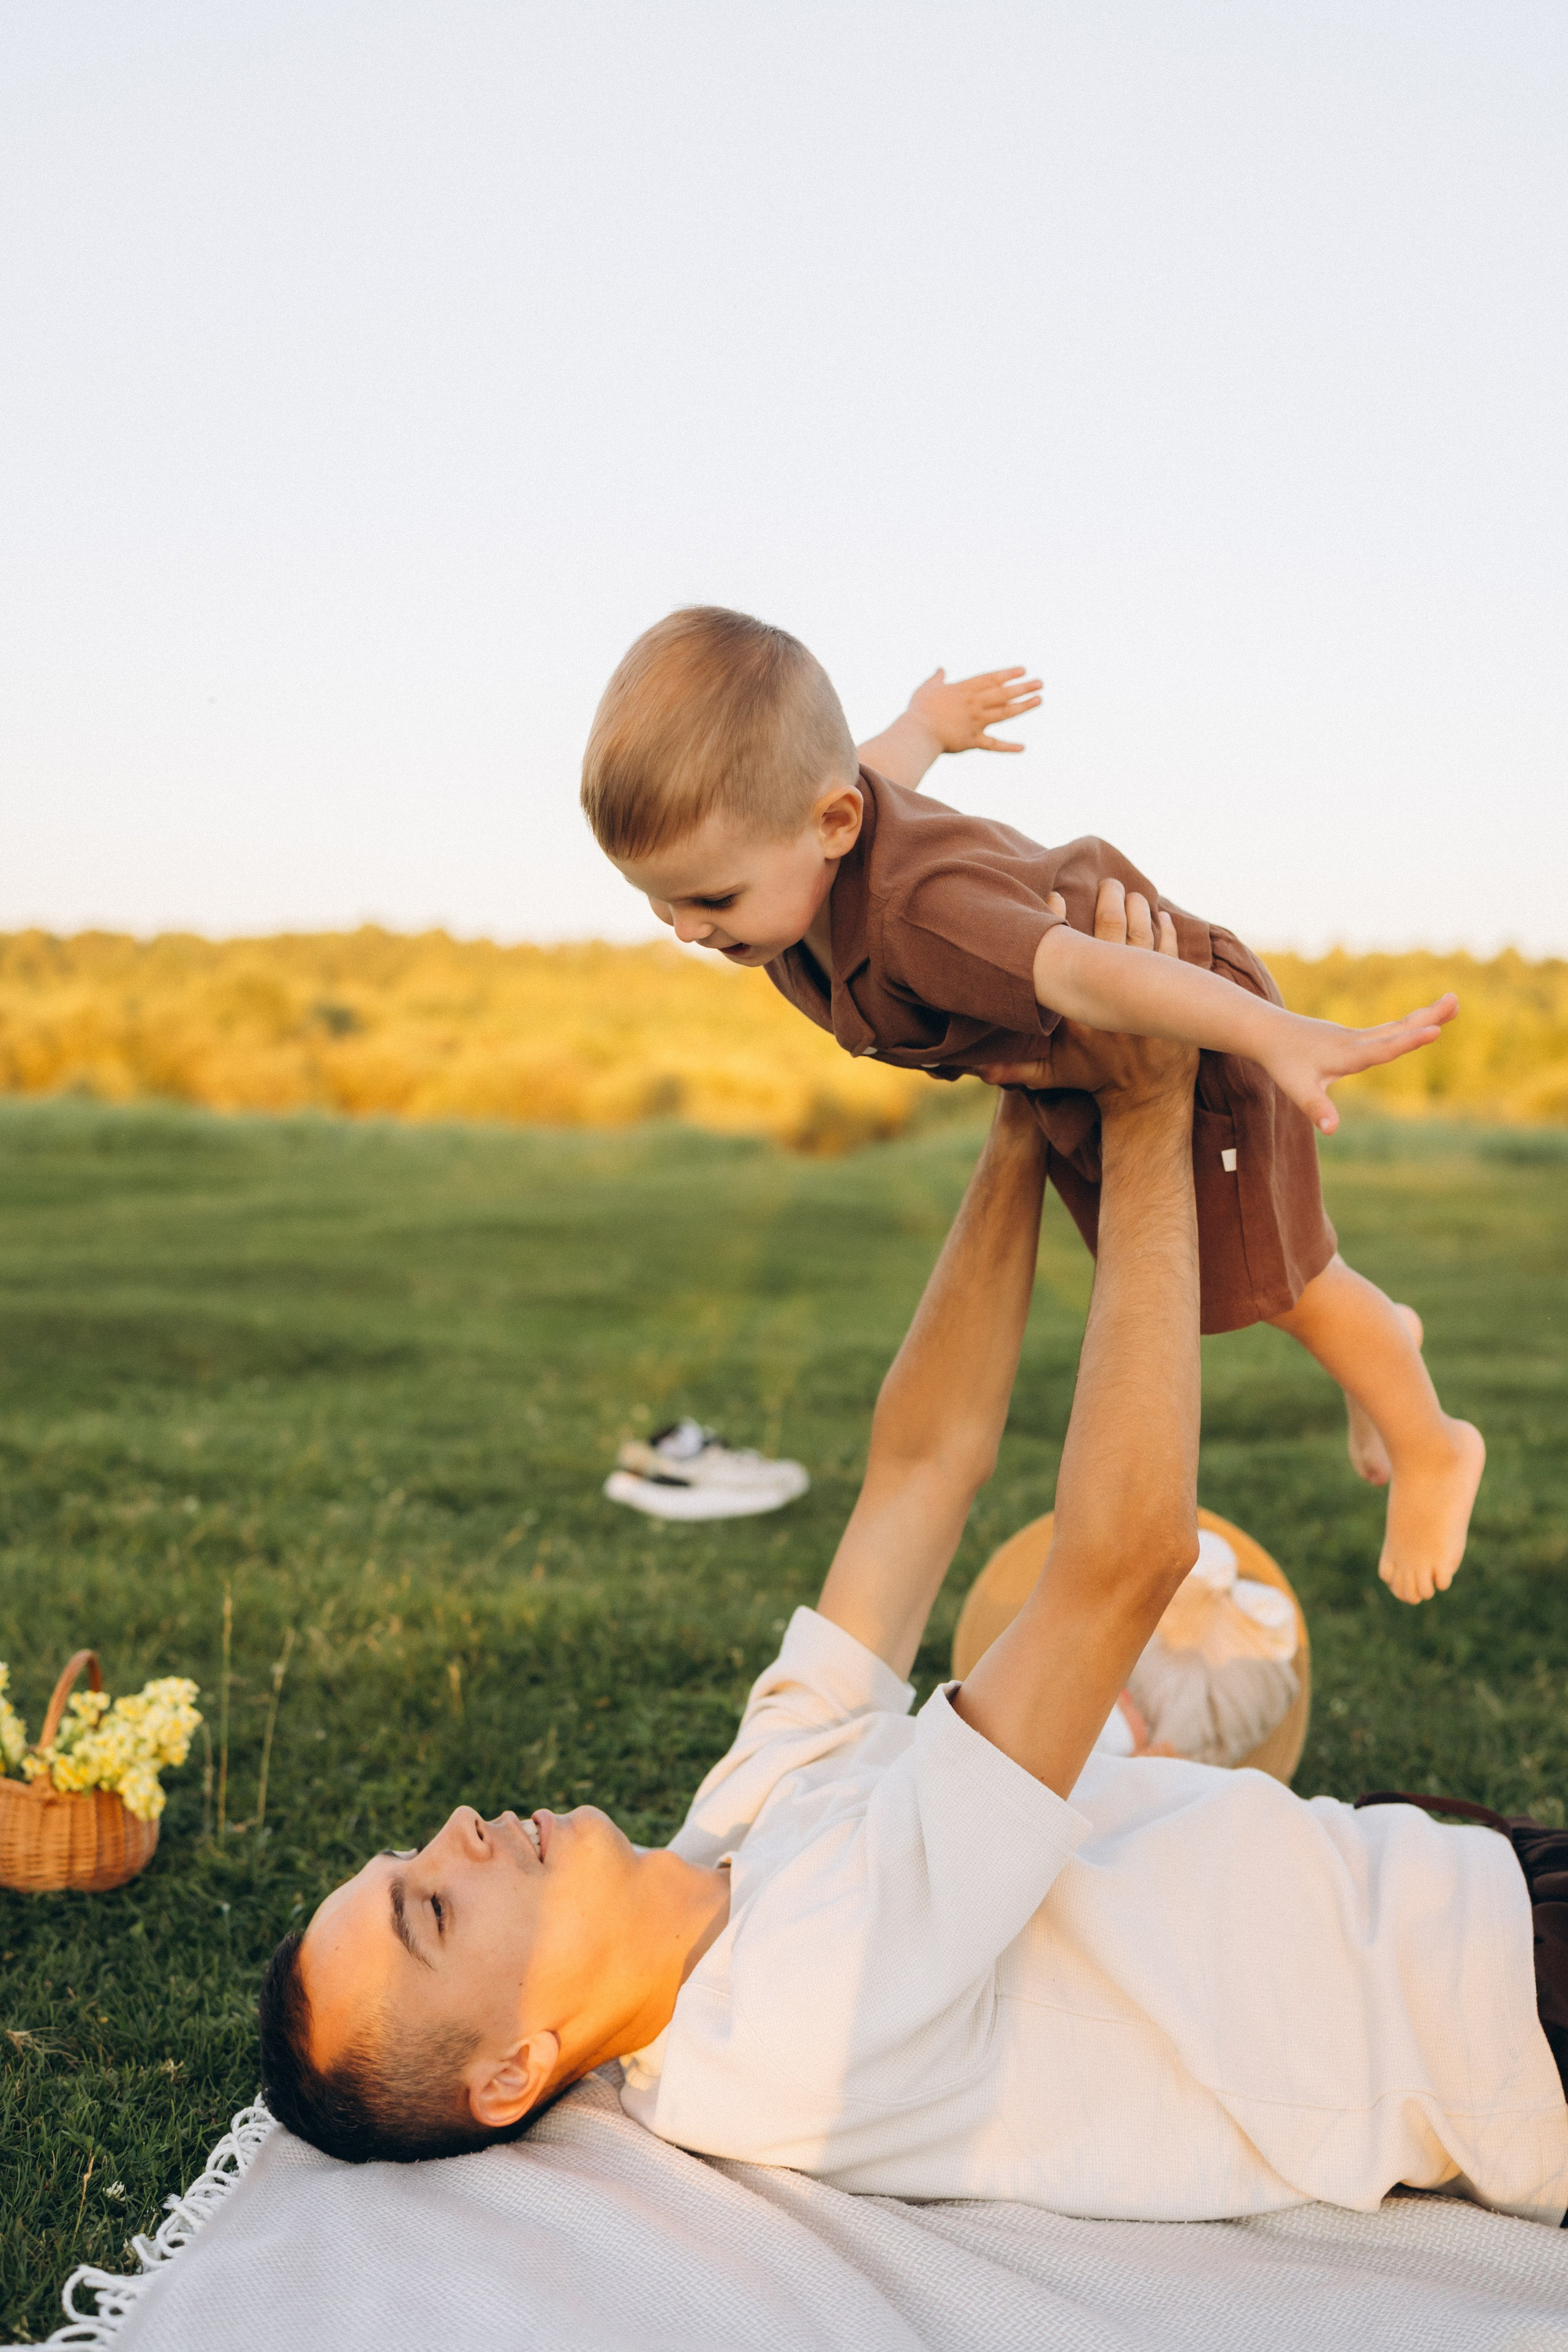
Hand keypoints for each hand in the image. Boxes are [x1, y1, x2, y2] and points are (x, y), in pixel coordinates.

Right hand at [907, 665, 1041, 755]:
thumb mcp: (927, 689)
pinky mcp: (973, 741)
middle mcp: (974, 704)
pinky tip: (1022, 747)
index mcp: (964, 690)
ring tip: (1038, 700)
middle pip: (1003, 694)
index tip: (1023, 670)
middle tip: (1040, 683)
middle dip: (1023, 687)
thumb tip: (940, 669)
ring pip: (1004, 713)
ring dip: (1023, 707)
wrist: (918, 732)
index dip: (1008, 674)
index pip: (991, 679)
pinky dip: (1007, 747)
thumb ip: (936, 679)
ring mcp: (976, 722)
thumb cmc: (919, 710)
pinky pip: (993, 745)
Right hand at [975, 881, 1184, 1096]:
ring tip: (1130, 892)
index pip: (1071, 953)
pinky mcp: (1174, 998)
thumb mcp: (1052, 1075)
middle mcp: (1115, 998)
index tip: (1055, 892)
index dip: (1060, 917)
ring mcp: (1148, 997)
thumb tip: (975, 1071)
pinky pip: (1171, 953)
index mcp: (1083, 1009)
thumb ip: (1014, 1069)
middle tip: (1106, 882)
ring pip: (1144, 939)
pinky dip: (1167, 931)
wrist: (1147, 1100)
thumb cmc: (1096, 1081)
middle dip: (1109, 903)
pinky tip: (1161, 914)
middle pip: (1113, 935)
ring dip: (1138, 911)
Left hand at [1263, 996, 1458, 1134]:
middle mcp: (1356, 1041)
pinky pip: (1388, 1029)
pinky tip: (1424, 1022)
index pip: (1384, 1049)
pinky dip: (1409, 1024)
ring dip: (1424, 1016)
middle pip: (1398, 1029)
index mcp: (1348, 1055)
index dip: (1409, 1042)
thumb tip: (1332, 1130)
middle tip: (1456, 1000)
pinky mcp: (1353, 1036)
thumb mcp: (1298, 1090)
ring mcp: (1356, 1036)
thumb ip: (1317, 1109)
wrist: (1268, 1033)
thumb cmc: (1283, 1063)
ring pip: (1396, 1026)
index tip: (1434, 1031)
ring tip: (1453, 1001)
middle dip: (1428, 1017)